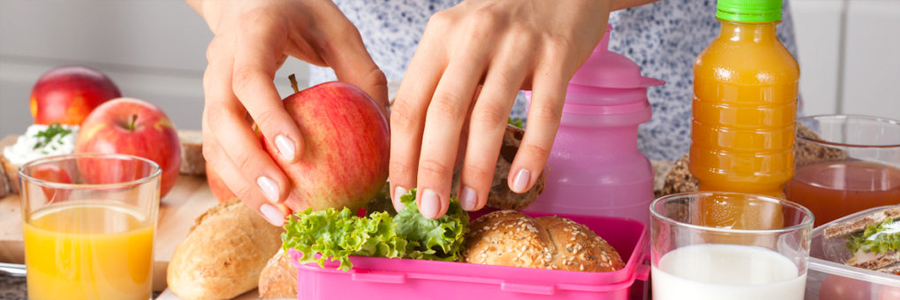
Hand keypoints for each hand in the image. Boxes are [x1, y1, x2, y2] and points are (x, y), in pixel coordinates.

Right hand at [189, 0, 387, 224]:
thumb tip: (389, 128)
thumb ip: (361, 71)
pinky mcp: (213, 108)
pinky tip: (269, 207)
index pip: (250, 78)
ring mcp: (210, 85)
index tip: (296, 154)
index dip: (268, 118)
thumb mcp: (338, 29)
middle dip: (250, 164)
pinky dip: (239, 182)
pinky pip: (218, 150)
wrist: (251, 1)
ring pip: (213, 141)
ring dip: (242, 183)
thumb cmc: (300, 14)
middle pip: (222, 118)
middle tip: (283, 198)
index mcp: (252, 33)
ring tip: (279, 215)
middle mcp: (221, 60)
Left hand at [389, 0, 612, 217]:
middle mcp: (474, 36)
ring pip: (490, 115)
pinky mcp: (558, 53)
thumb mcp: (462, 40)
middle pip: (444, 113)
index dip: (401, 155)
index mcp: (440, 36)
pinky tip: (520, 181)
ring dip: (477, 167)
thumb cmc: (505, 24)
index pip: (410, 103)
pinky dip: (532, 152)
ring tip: (471, 203)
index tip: (400, 195)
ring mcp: (518, 44)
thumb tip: (421, 159)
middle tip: (431, 211)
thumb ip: (443, 87)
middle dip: (433, 169)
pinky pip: (545, 112)